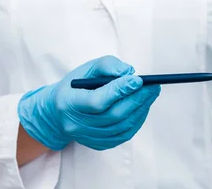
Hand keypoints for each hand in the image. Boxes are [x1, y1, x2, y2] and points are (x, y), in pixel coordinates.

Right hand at [18, 56, 160, 150]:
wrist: (58, 113)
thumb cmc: (75, 86)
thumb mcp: (86, 69)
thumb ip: (107, 66)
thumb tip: (129, 72)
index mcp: (69, 103)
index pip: (97, 101)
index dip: (119, 91)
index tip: (138, 79)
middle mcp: (77, 125)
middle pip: (114, 115)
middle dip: (137, 99)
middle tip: (153, 86)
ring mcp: (88, 137)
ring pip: (122, 127)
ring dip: (141, 109)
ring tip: (151, 94)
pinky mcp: (99, 144)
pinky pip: (124, 135)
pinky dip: (137, 120)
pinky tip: (142, 107)